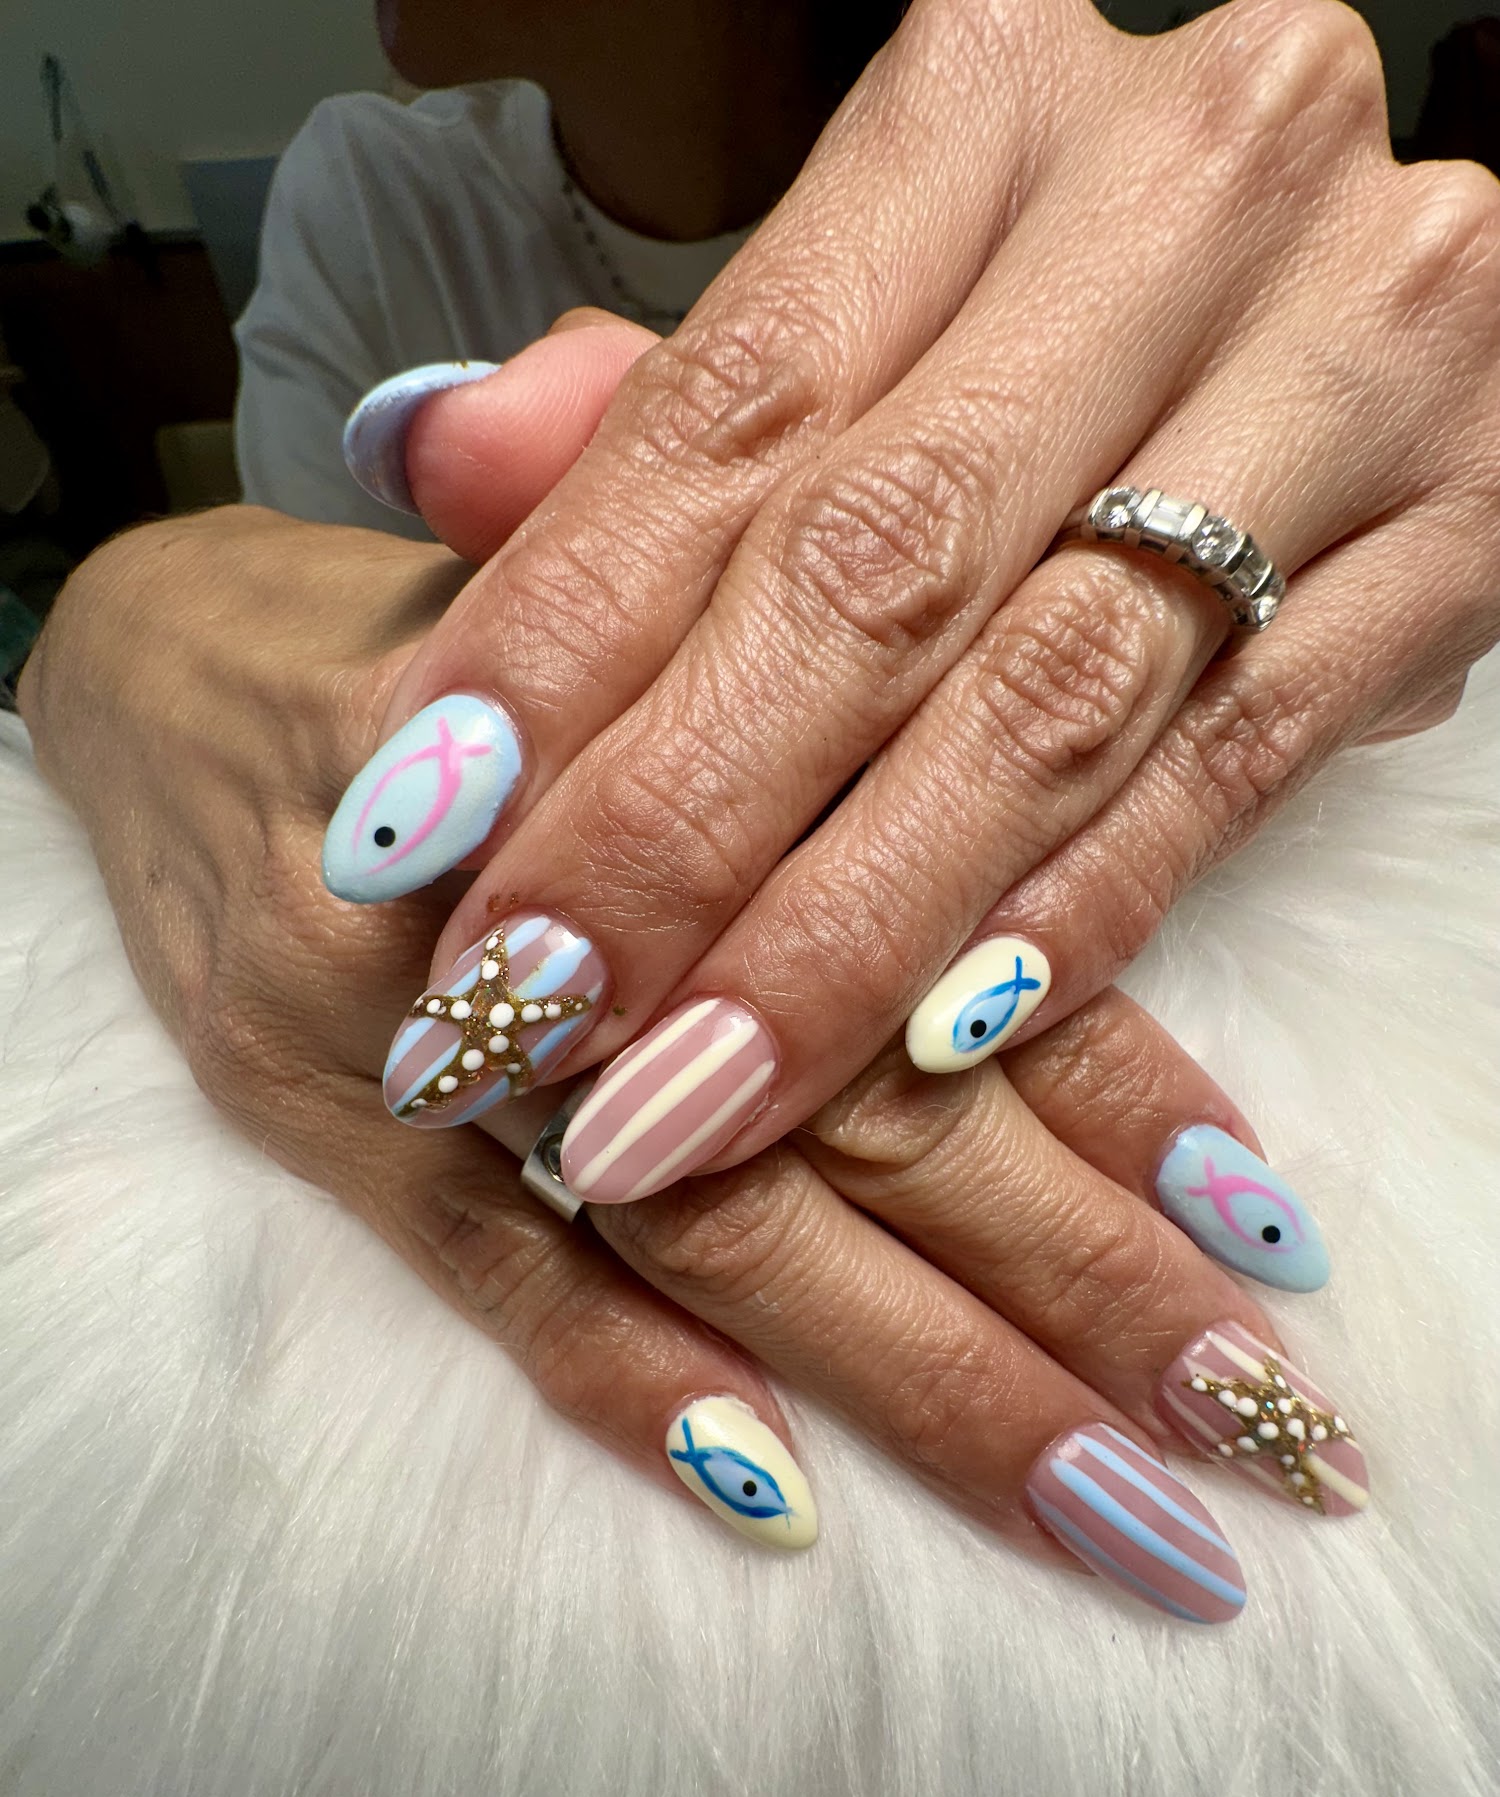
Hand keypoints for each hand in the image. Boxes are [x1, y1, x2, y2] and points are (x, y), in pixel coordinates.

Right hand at [20, 506, 1366, 1622]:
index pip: (932, 930)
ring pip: (705, 1218)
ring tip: (1112, 1508)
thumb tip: (1056, 757)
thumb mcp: (640, 580)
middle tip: (1257, 1432)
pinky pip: (476, 1270)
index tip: (1266, 1225)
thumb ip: (820, 654)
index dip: (1110, 1081)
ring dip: (918, 1376)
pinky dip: (619, 1376)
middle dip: (1067, 1282)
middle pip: (854, 1107)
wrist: (165, 670)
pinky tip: (776, 1493)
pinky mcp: (307, 1113)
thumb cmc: (453, 624)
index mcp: (679, 723)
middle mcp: (568, 884)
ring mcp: (424, 1020)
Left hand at [329, 0, 1499, 1205]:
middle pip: (882, 570)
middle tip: (524, 1012)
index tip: (417, 834)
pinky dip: (1066, 917)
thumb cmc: (1064, 305)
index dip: (559, 639)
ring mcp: (1359, 363)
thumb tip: (436, 458)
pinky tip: (924, 1047)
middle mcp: (1186, 193)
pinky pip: (1229, 769)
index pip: (730, 409)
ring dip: (846, 930)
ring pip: (1050, 699)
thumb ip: (664, 397)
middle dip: (678, 827)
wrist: (1363, 296)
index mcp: (989, 96)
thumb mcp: (869, 304)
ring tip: (680, 1090)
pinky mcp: (1463, 541)